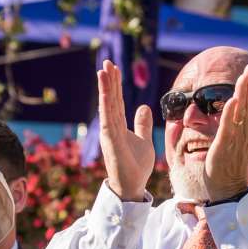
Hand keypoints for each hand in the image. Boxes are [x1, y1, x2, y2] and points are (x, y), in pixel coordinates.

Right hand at [95, 60, 155, 202]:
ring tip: (103, 71)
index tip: (115, 68)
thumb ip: (142, 124)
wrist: (133, 186)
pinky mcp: (112, 141)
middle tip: (107, 62)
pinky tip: (106, 92)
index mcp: (118, 126)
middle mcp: (111, 127)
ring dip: (105, 88)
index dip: (116, 84)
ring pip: (107, 106)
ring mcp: (110, 134)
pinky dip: (107, 105)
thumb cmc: (135, 166)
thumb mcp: (144, 141)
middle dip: (109, 81)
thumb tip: (143, 106)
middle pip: (111, 99)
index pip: (117, 100)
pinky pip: (108, 120)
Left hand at [201, 64, 247, 202]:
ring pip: (242, 113)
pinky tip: (233, 101)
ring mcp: (236, 140)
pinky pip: (229, 128)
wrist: (226, 189)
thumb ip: (229, 124)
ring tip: (244, 77)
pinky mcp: (224, 147)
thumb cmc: (225, 166)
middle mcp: (244, 133)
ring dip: (243, 94)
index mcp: (246, 131)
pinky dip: (231, 114)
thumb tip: (228, 108)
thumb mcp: (228, 141)